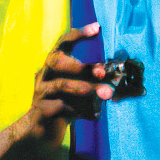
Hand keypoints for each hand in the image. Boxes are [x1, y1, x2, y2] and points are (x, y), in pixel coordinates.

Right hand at [18, 27, 116, 143]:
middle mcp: (44, 75)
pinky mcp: (41, 110)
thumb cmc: (64, 105)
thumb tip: (118, 77)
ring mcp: (41, 92)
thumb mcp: (79, 90)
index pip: (62, 43)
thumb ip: (94, 82)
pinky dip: (81, 110)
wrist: (41, 131)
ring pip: (62, 85)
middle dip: (81, 65)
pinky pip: (62, 107)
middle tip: (103, 70)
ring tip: (107, 93)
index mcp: (53, 65)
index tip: (97, 27)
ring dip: (87, 88)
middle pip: (57, 61)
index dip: (78, 34)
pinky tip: (96, 115)